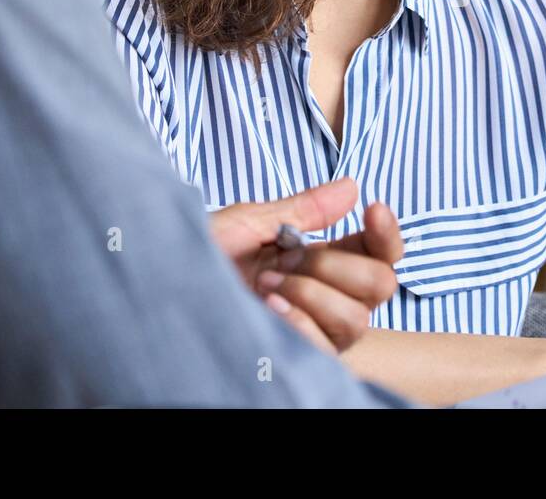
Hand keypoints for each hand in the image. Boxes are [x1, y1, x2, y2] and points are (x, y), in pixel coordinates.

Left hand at [208, 177, 402, 353]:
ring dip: (311, 292)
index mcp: (323, 260)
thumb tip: (351, 187)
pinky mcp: (296, 358)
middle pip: (381, 284)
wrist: (159, 284)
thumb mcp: (249, 223)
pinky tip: (267, 305)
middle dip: (336, 263)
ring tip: (267, 284)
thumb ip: (303, 210)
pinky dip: (298, 319)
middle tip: (288, 257)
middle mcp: (327, 298)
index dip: (387, 232)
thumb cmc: (197, 254)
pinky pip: (323, 344)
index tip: (372, 210)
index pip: (380, 252)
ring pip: (356, 318)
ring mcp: (314, 331)